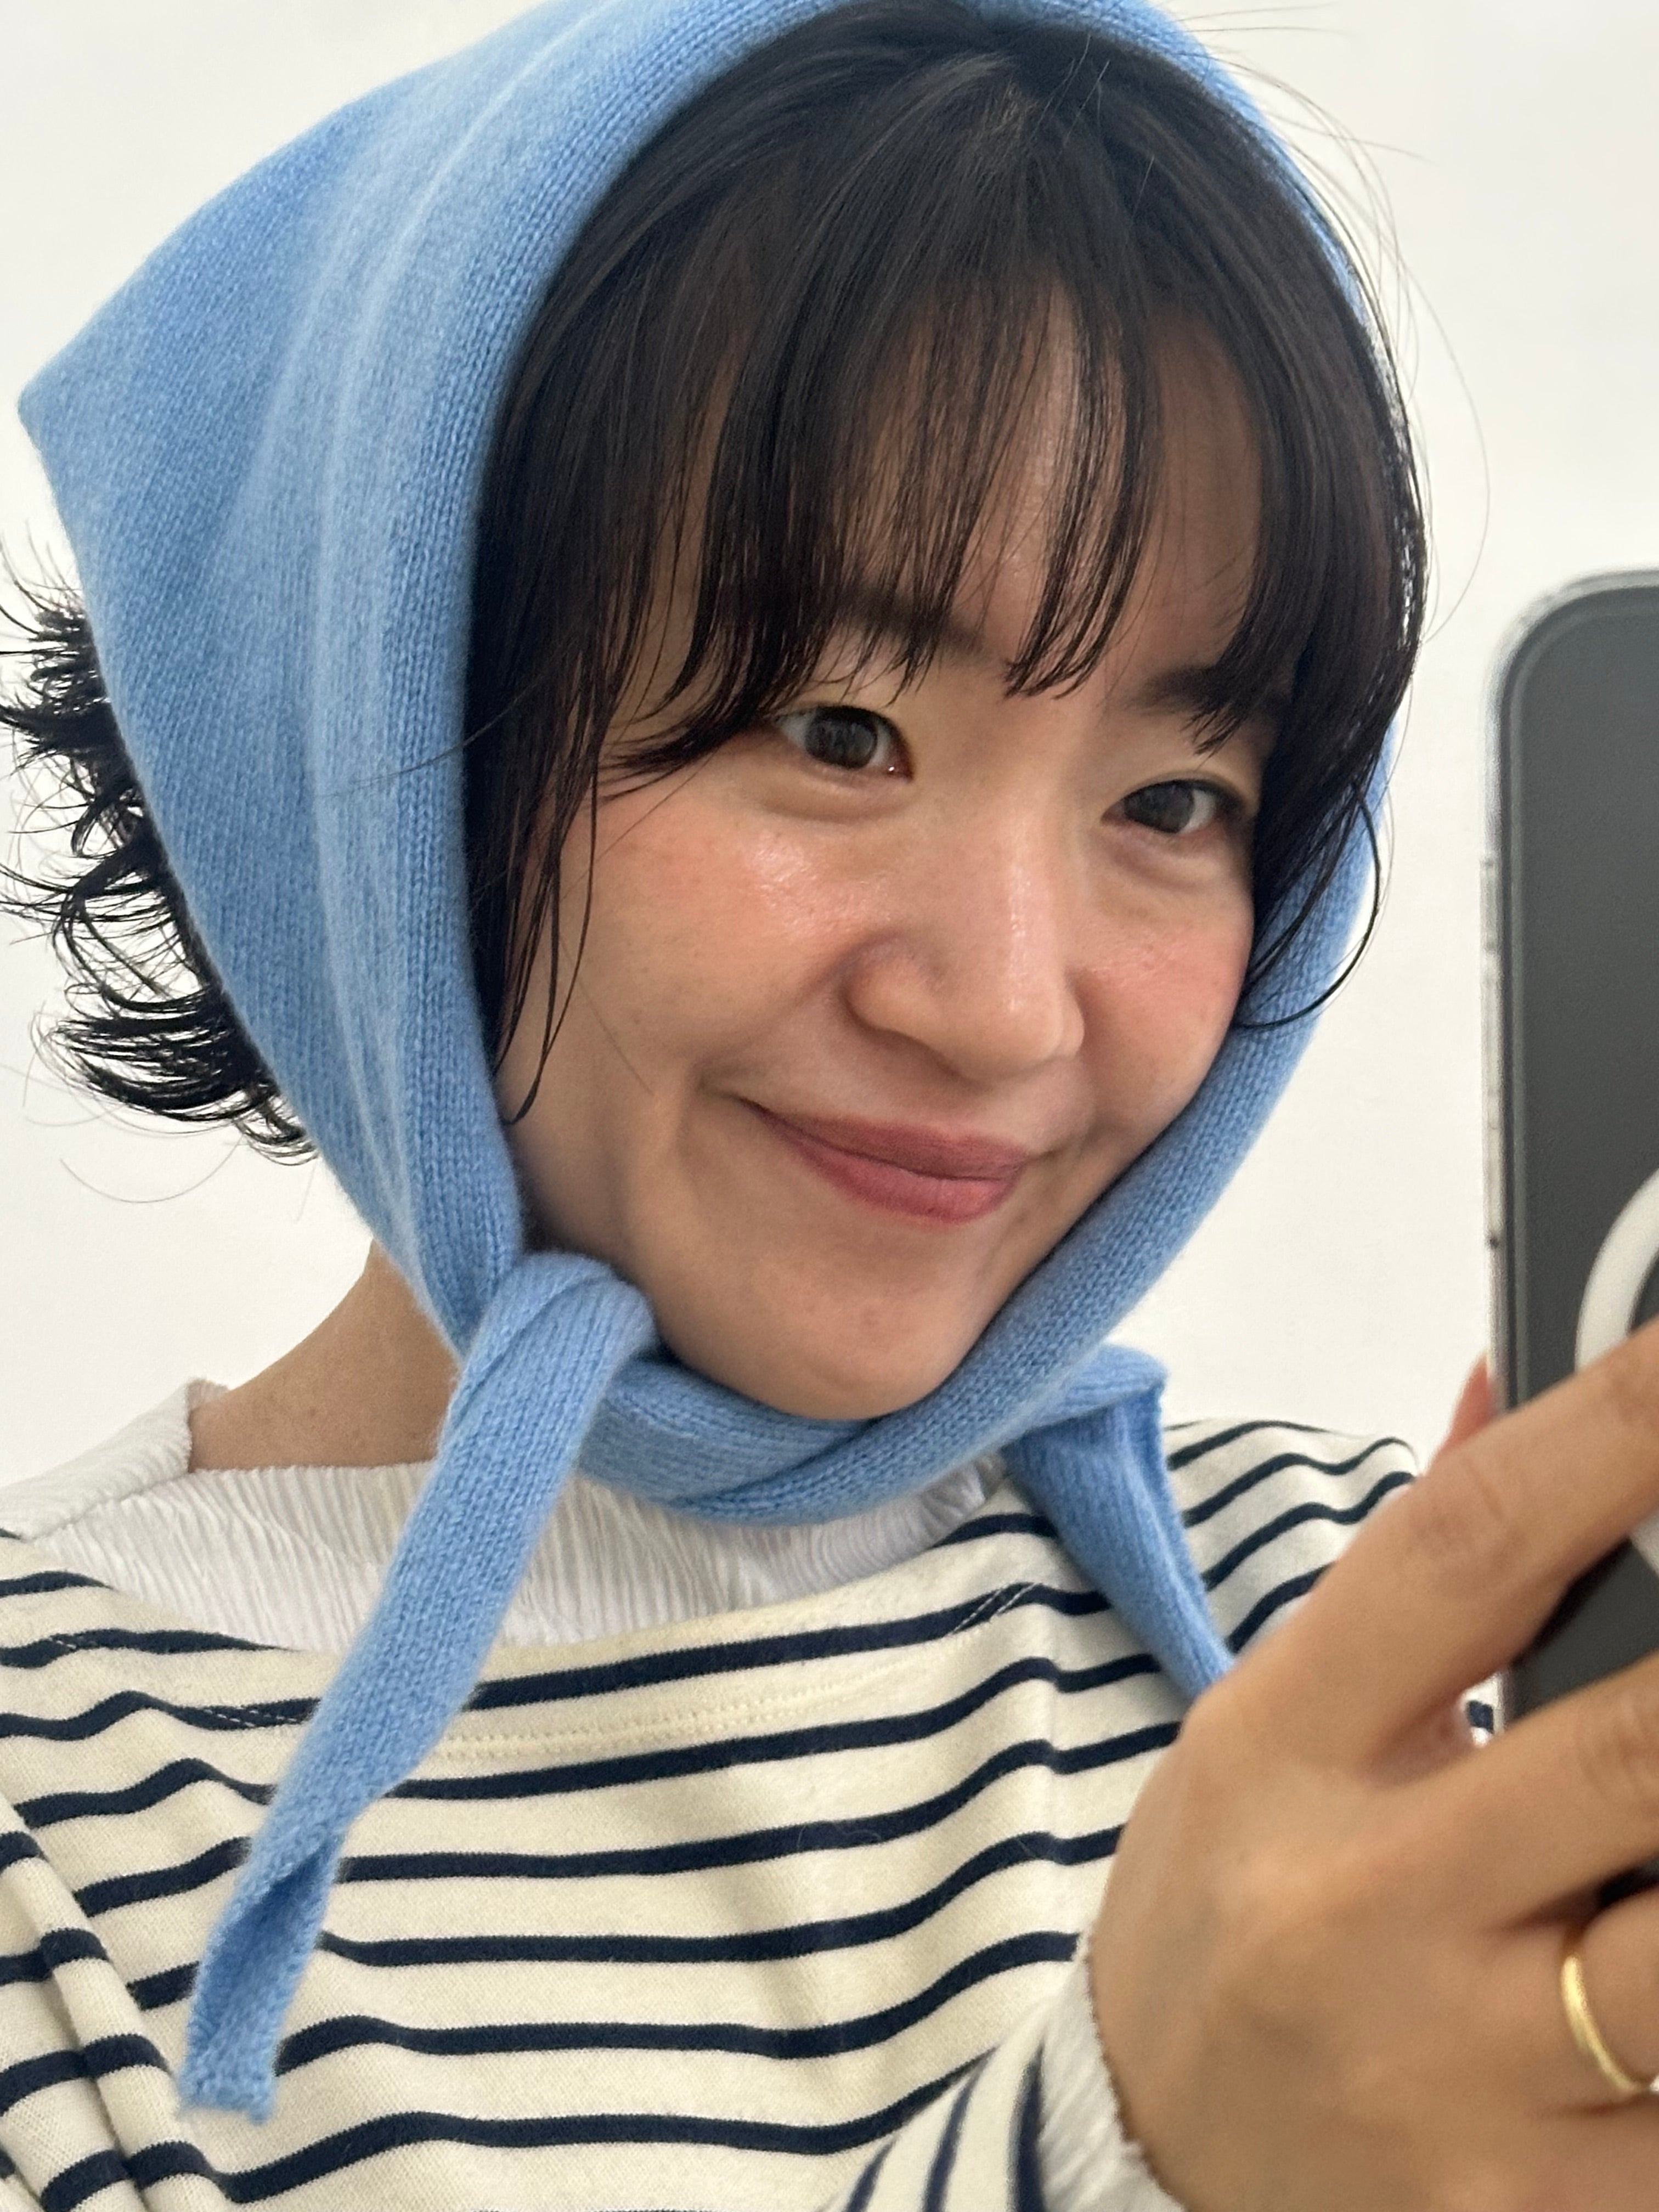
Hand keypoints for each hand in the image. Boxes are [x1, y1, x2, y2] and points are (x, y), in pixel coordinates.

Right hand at [1087, 1330, 1658, 2211]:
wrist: (1150, 2156)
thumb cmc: (1220, 1914)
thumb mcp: (1270, 1726)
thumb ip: (1413, 1575)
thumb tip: (1514, 1393)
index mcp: (1284, 1750)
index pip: (1465, 1549)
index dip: (1611, 1434)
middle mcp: (1366, 1905)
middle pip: (1634, 1749)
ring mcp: (1460, 2073)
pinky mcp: (1536, 2204)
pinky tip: (1656, 1974)